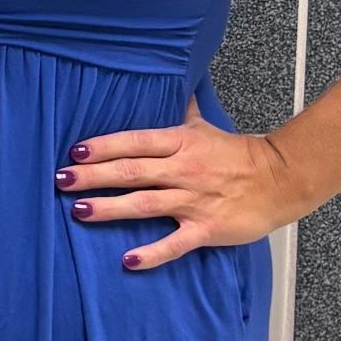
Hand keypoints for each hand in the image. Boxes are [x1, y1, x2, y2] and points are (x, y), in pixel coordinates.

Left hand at [53, 91, 296, 271]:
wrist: (278, 179)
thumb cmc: (236, 153)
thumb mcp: (204, 125)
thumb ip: (181, 108)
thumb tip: (170, 80)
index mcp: (180, 142)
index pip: (134, 141)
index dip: (104, 146)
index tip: (76, 151)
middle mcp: (182, 169)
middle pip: (131, 171)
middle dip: (94, 175)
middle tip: (62, 179)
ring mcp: (193, 200)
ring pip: (144, 204)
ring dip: (110, 208)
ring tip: (80, 211)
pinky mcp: (205, 228)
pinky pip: (174, 243)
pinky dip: (151, 253)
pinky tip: (127, 260)